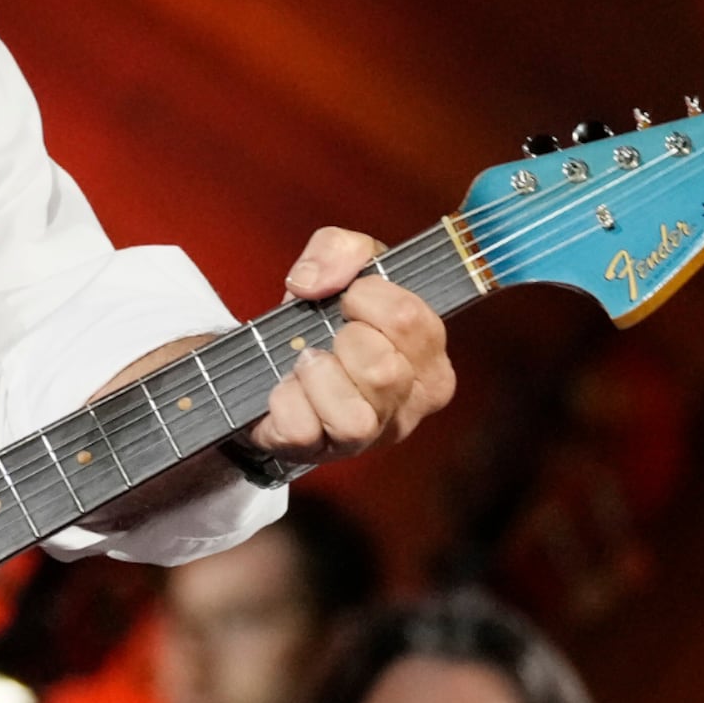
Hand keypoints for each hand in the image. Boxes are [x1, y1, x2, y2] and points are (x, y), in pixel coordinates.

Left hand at [245, 228, 455, 466]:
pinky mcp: (318, 453)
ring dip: (315, 375)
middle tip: (329, 336)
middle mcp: (411, 405)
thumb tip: (312, 282)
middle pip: (382, 369)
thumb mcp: (342, 267)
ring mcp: (368, 437)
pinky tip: (285, 389)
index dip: (365, 297)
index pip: (410, 319)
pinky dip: (282, 400)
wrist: (273, 359)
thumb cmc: (325, 319)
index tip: (348, 298)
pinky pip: (301, 430)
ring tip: (306, 363)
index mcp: (430, 358)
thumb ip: (340, 250)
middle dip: (341, 339)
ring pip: (352, 416)